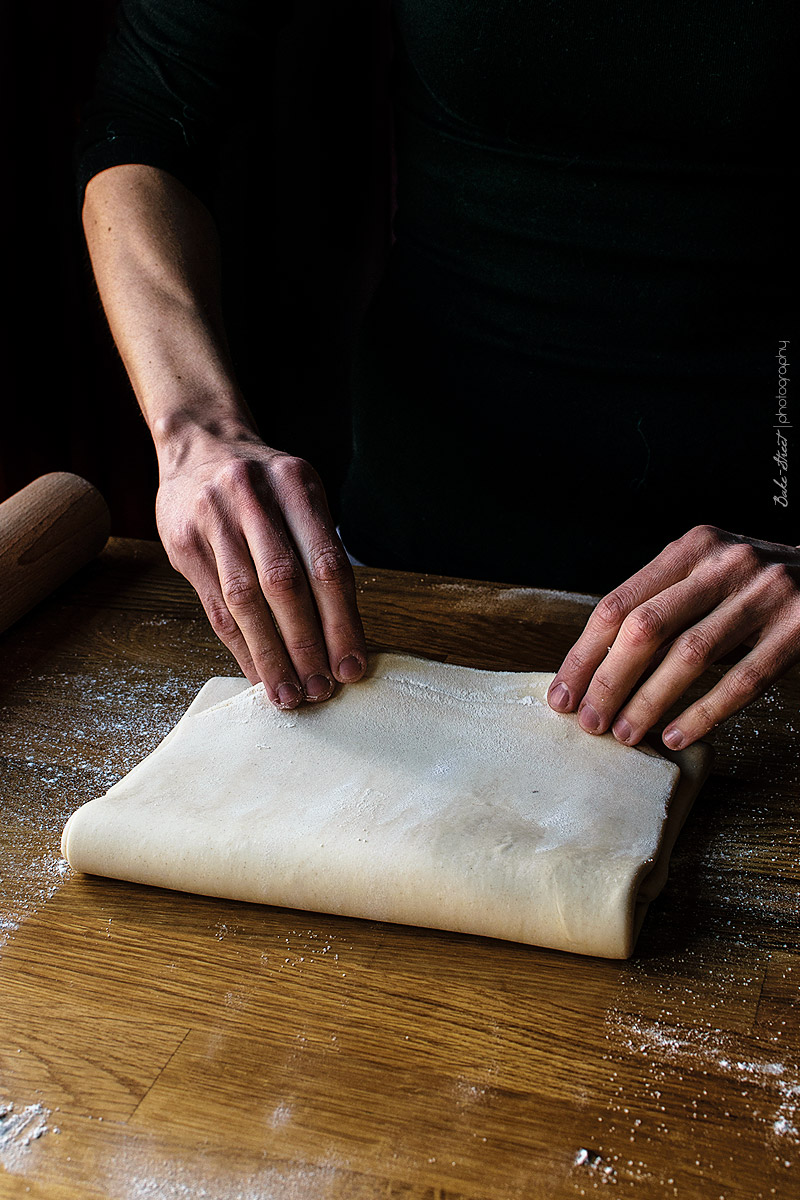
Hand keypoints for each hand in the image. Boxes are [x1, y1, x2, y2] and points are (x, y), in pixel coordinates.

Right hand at [156, 430, 366, 707]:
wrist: (199, 445)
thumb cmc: (264, 486)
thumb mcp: (299, 498)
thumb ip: (320, 552)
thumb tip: (343, 636)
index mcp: (296, 484)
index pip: (327, 564)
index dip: (342, 622)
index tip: (352, 665)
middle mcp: (254, 497)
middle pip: (286, 585)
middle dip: (307, 645)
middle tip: (322, 688)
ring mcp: (213, 517)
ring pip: (246, 600)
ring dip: (271, 654)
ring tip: (289, 693)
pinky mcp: (183, 541)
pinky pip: (215, 605)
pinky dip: (240, 645)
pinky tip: (258, 672)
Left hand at [546, 525, 799, 748]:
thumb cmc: (756, 586)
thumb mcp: (708, 577)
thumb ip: (663, 607)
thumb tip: (597, 669)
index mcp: (691, 547)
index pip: (619, 603)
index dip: (584, 654)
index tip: (562, 694)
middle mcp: (725, 563)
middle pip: (647, 627)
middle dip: (609, 680)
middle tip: (589, 723)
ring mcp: (765, 593)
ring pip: (691, 655)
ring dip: (650, 701)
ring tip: (625, 734)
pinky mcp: (799, 628)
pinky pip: (743, 680)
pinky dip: (705, 712)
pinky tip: (677, 735)